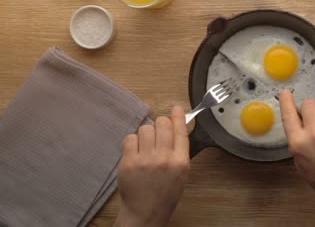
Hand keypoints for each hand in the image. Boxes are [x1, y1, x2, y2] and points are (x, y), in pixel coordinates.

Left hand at [114, 106, 189, 226]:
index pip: (180, 131)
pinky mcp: (128, 162)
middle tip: (158, 132)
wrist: (146, 211)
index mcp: (180, 161)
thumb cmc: (166, 192)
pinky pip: (130, 138)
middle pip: (162, 124)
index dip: (178, 116)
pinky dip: (133, 142)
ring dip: (146, 134)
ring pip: (145, 128)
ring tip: (146, 145)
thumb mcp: (181, 172)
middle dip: (161, 124)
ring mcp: (145, 160)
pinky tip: (136, 151)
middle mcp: (164, 158)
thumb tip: (177, 125)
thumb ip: (179, 149)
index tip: (176, 108)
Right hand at [278, 90, 314, 203]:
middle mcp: (313, 133)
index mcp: (298, 142)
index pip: (289, 115)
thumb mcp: (299, 159)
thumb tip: (300, 120)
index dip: (286, 101)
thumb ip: (298, 138)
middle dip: (310, 108)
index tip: (285, 92)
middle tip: (313, 118)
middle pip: (309, 103)